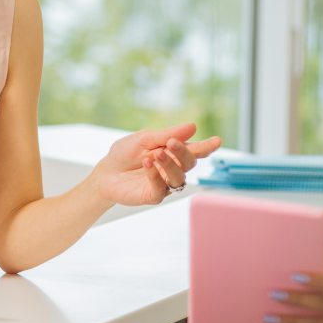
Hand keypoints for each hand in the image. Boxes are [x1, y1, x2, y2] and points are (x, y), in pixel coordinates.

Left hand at [93, 122, 221, 206]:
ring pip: (179, 177)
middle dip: (183, 152)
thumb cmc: (126, 153)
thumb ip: (167, 134)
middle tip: (171, 143)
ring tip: (156, 154)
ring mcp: (165, 183)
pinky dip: (155, 175)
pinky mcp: (154, 196)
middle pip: (189, 163)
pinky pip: (162, 189)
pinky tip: (147, 164)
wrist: (105, 172)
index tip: (217, 141)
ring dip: (170, 164)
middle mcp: (173, 169)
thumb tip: (193, 127)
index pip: (194, 150)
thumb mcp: (144, 138)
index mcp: (173, 153)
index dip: (206, 147)